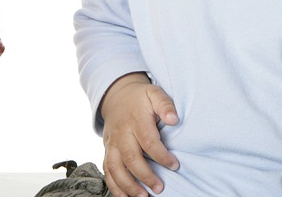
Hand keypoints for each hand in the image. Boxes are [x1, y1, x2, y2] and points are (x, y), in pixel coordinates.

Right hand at [99, 73, 178, 196]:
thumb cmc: (140, 98)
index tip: (174, 165)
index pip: (148, 141)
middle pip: (130, 157)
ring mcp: (112, 143)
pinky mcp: (107, 150)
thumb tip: (174, 119)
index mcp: (135, 119)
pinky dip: (113, 186)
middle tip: (159, 188)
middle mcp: (121, 133)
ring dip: (127, 185)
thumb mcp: (154, 93)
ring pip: (115, 167)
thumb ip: (165, 104)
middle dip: (145, 176)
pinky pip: (107, 170)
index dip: (161, 155)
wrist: (116, 96)